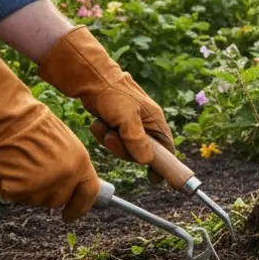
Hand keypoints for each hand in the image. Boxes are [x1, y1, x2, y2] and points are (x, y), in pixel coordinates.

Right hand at [0, 50, 98, 221]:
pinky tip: (5, 165)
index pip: (89, 194)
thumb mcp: (64, 143)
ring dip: (25, 188)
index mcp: (81, 163)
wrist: (7, 117)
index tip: (70, 215)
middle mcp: (65, 178)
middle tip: (33, 176)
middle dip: (46, 193)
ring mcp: (42, 186)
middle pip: (58, 200)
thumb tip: (69, 185)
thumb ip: (70, 166)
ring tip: (18, 162)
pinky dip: (5, 185)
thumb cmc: (31, 123)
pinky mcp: (19, 190)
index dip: (80, 207)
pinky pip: (12, 195)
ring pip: (34, 200)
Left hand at [37, 26, 175, 168]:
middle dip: (124, 149)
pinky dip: (103, 134)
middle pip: (141, 153)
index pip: (166, 148)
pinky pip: (112, 141)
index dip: (163, 165)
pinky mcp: (117, 125)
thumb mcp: (127, 118)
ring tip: (104, 126)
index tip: (155, 180)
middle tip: (112, 138)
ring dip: (111, 141)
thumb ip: (137, 140)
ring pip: (124, 148)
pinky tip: (99, 123)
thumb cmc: (113, 94)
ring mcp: (131, 126)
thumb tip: (147, 161)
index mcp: (155, 121)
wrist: (92, 79)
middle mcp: (146, 125)